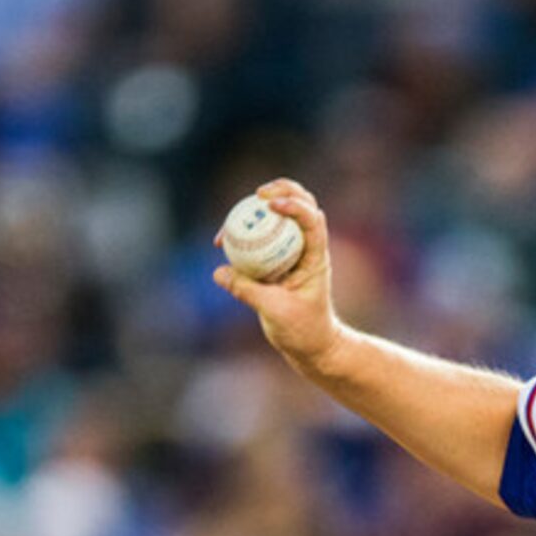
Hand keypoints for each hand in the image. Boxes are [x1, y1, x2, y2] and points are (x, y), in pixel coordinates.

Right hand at [214, 179, 341, 372]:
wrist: (312, 346)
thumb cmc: (303, 331)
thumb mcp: (275, 311)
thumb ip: (247, 291)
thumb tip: (219, 272)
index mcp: (316, 257)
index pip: (312, 220)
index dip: (295, 205)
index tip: (270, 204)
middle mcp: (307, 249)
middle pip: (303, 204)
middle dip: (283, 190)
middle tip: (258, 194)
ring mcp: (294, 252)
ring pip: (283, 216)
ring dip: (262, 207)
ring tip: (237, 213)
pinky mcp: (279, 260)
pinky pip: (262, 237)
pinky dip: (246, 232)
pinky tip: (224, 240)